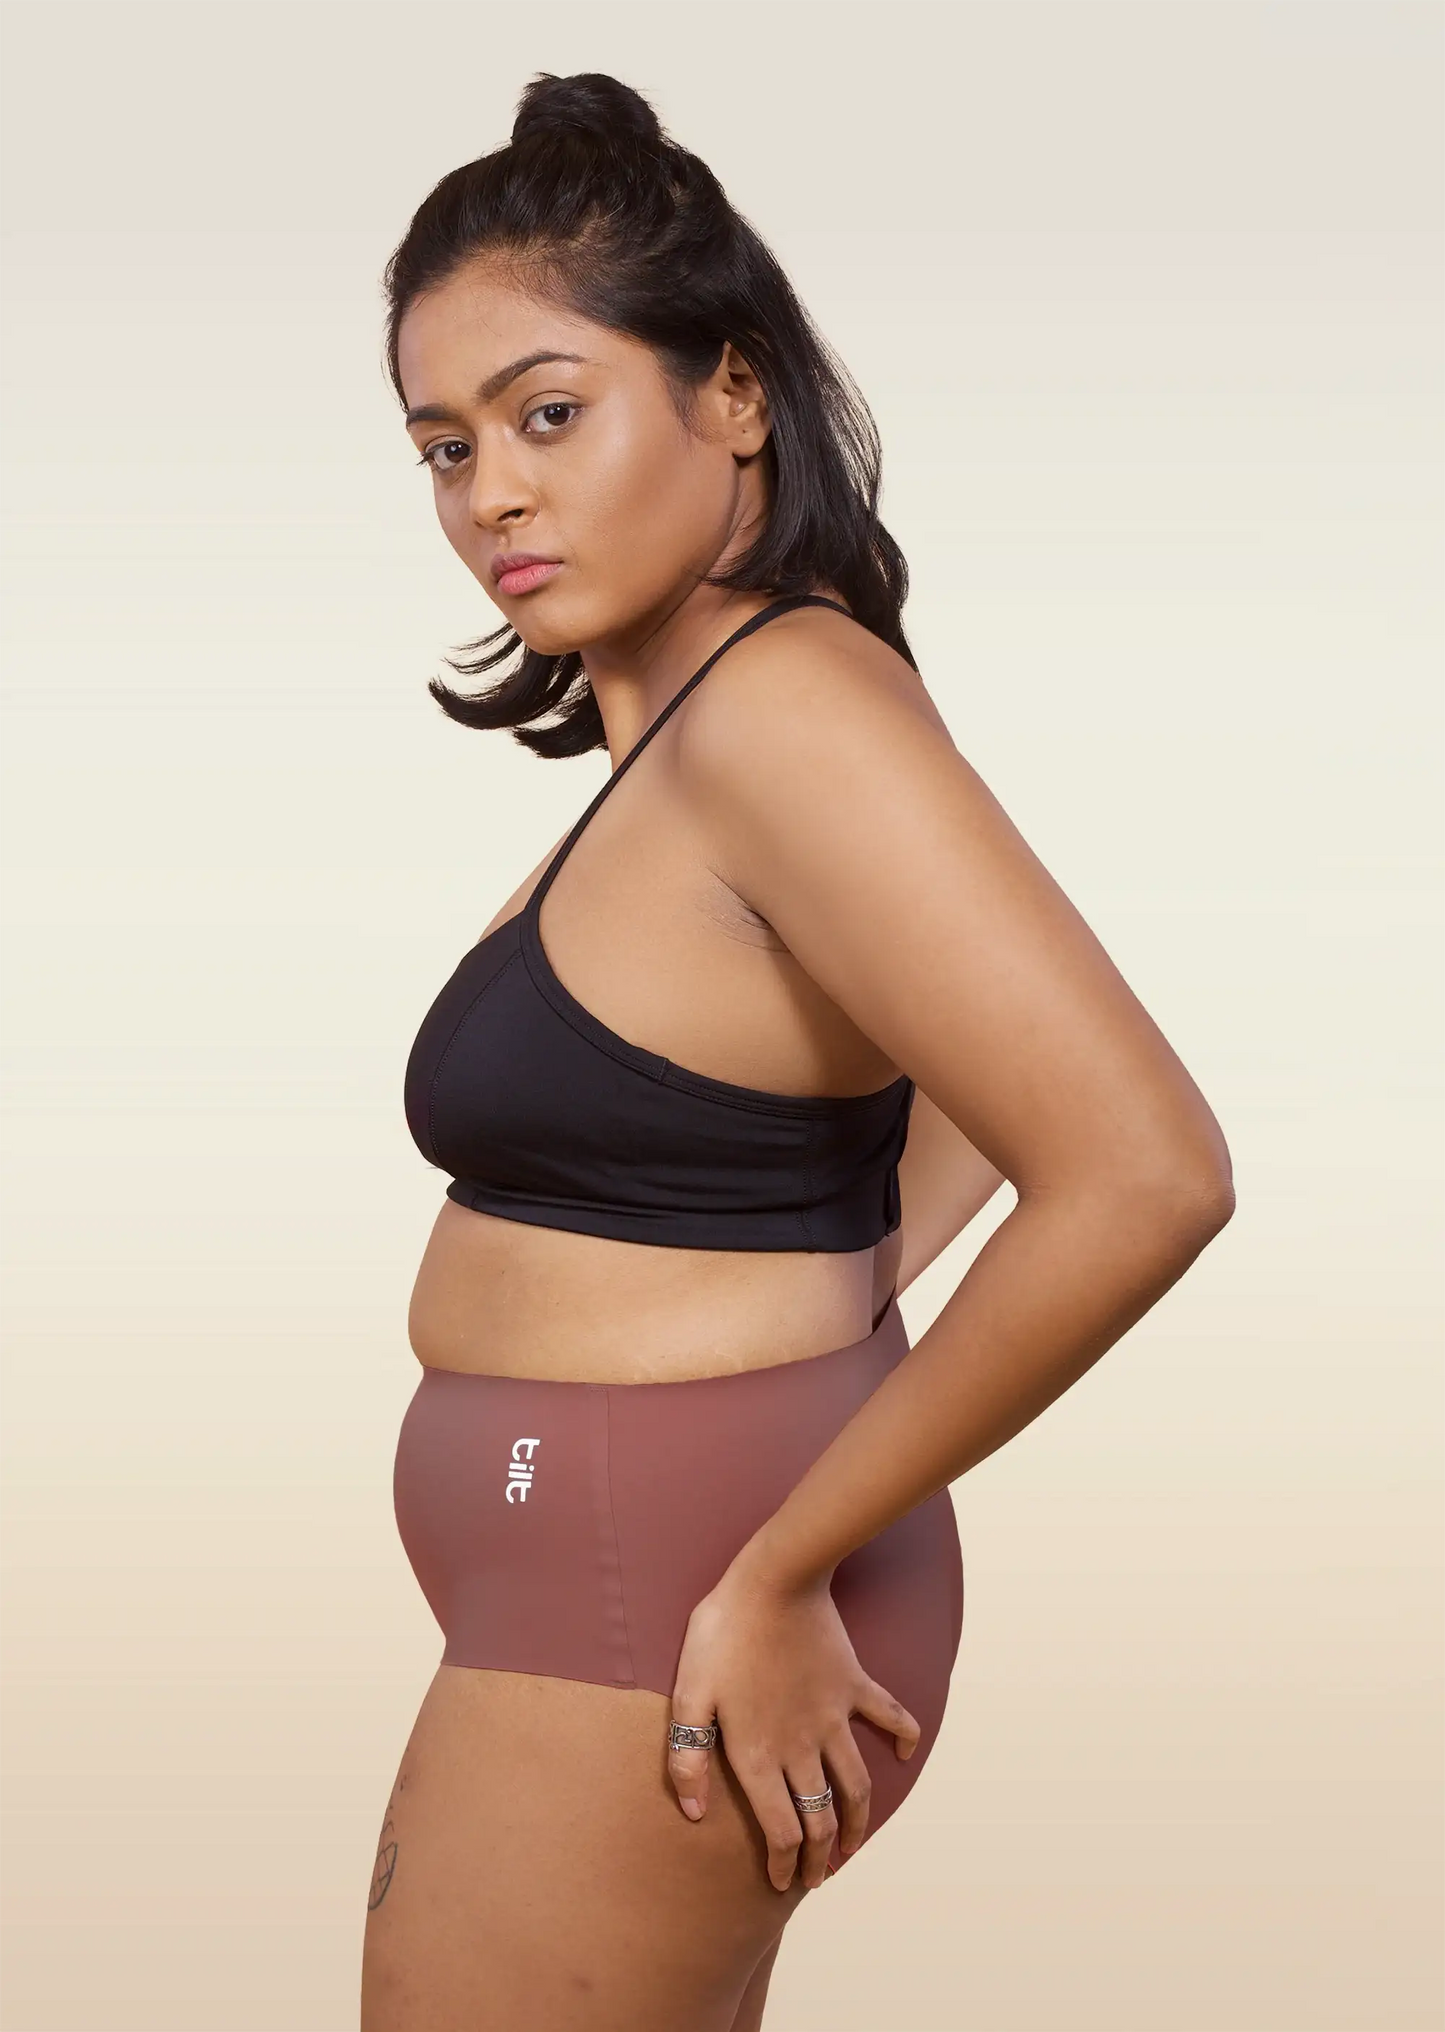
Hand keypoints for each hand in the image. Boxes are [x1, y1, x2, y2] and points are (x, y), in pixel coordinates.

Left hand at [666, 1561, 920, 1891]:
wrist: (775, 1581)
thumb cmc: (723, 1633)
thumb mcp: (689, 1694)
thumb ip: (688, 1757)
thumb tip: (693, 1813)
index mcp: (759, 1754)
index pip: (780, 1829)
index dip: (783, 1863)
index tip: (783, 1883)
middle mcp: (802, 1746)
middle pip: (819, 1819)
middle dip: (819, 1859)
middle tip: (817, 1878)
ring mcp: (833, 1717)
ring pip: (855, 1786)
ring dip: (857, 1822)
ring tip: (852, 1847)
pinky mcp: (853, 1685)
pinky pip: (888, 1716)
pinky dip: (902, 1736)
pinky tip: (903, 1753)